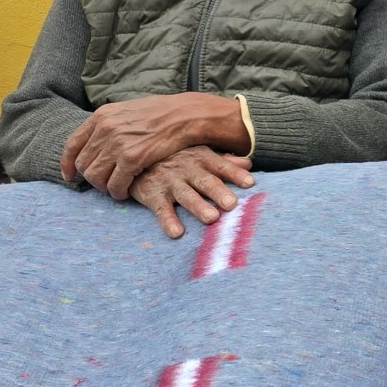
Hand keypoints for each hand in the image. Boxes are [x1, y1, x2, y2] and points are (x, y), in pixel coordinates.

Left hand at [61, 93, 249, 199]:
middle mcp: (105, 129)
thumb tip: (97, 140)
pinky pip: (115, 185)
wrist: (186, 115)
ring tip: (116, 188)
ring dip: (104, 187)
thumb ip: (110, 124)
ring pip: (95, 177)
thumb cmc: (162, 114)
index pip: (72, 144)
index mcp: (101, 116)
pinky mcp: (132, 159)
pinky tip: (125, 192)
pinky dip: (118, 192)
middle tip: (104, 183)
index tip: (70, 175)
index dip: (67, 164)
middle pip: (83, 164)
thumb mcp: (128, 111)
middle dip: (91, 178)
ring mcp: (117, 144)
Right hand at [128, 146, 254, 238]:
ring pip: (186, 195)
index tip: (250, 183)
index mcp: (202, 158)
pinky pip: (161, 209)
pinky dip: (168, 220)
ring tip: (212, 218)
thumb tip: (249, 163)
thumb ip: (224, 161)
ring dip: (198, 206)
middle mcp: (187, 169)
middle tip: (232, 204)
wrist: (137, 156)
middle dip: (219, 192)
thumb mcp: (199, 153)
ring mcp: (170, 182)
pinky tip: (177, 233)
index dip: (235, 174)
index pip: (222, 166)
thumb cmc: (177, 157)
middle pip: (206, 181)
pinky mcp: (153, 195)